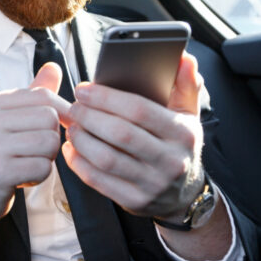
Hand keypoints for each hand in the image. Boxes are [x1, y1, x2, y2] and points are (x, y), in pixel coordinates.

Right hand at [0, 63, 70, 260]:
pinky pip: (43, 167)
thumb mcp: (6, 122)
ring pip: (49, 142)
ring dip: (47, 159)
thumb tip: (53, 67)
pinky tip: (22, 178)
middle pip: (49, 118)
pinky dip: (40, 176)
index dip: (60, 113)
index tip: (54, 130)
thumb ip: (31, 96)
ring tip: (27, 164)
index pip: (41, 96)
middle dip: (51, 138)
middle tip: (34, 152)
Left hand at [62, 52, 204, 219]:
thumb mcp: (188, 115)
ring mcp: (152, 184)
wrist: (184, 195)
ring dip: (82, 139)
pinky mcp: (134, 201)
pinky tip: (71, 149)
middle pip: (120, 134)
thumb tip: (184, 59)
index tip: (84, 89)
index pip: (139, 111)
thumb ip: (186, 85)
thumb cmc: (178, 146)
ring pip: (106, 159)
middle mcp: (170, 161)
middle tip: (73, 106)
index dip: (107, 98)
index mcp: (182, 134)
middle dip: (90, 116)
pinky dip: (79, 164)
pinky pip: (99, 181)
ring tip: (72, 125)